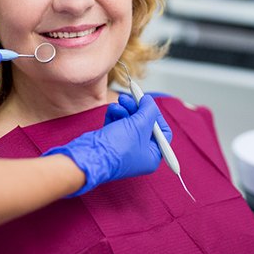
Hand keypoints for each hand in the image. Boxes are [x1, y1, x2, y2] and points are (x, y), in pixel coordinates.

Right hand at [43, 94, 171, 195]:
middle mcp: (139, 154)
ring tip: (120, 101)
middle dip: (138, 109)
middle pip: (145, 125)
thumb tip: (150, 101)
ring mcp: (124, 148)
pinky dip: (115, 115)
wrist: (91, 155)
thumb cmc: (118, 146)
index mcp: (152, 156)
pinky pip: (117, 124)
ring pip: (129, 122)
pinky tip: (112, 111)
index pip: (162, 134)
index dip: (157, 116)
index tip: (148, 104)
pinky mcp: (111, 142)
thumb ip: (149, 110)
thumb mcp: (140, 125)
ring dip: (125, 109)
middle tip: (132, 97)